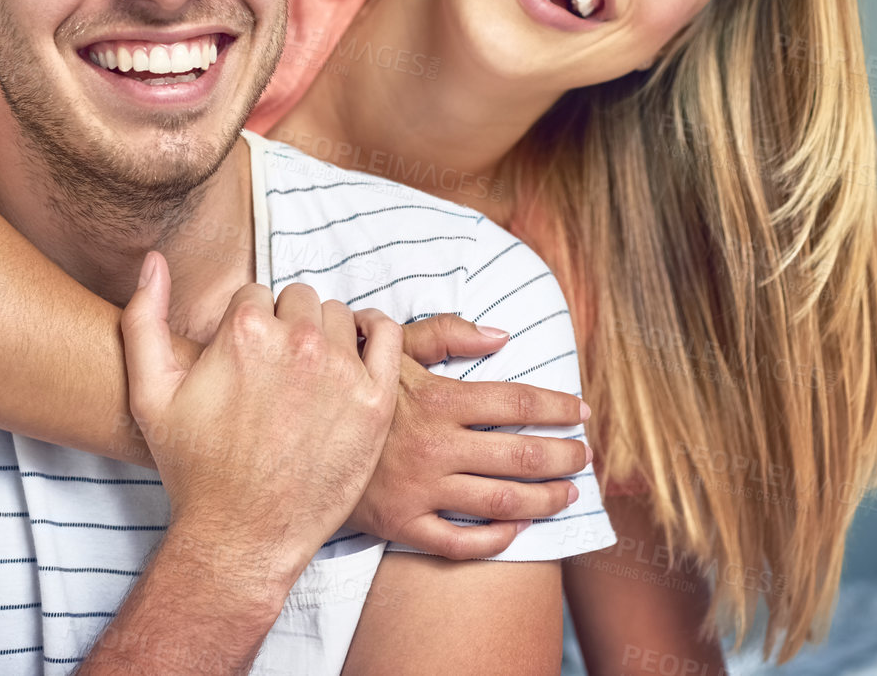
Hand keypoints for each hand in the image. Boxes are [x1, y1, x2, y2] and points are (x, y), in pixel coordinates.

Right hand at [120, 252, 401, 593]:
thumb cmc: (194, 468)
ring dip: (326, 334)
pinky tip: (360, 347)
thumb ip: (143, 319)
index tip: (248, 360)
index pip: (257, 294)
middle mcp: (296, 342)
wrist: (241, 536)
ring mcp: (340, 370)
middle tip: (278, 372)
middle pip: (298, 300)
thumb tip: (153, 261)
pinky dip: (376, 331)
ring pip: (338, 316)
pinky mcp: (375, 400)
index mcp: (244, 331)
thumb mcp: (150, 392)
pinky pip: (388, 334)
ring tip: (310, 374)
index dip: (249, 326)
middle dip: (286, 326)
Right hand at [343, 314, 592, 558]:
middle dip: (564, 457)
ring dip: (546, 499)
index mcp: (435, 399)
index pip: (515, 401)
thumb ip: (446, 333)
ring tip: (569, 494)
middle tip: (585, 458)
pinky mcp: (402, 525)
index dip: (556, 407)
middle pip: (521, 455)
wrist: (291, 432)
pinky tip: (520, 528)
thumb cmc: (348, 382)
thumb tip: (501, 335)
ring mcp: (419, 490)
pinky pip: (460, 543)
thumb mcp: (389, 345)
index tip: (581, 412)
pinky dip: (498, 540)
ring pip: (502, 502)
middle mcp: (434, 446)